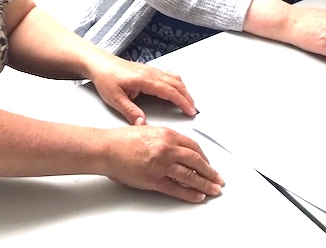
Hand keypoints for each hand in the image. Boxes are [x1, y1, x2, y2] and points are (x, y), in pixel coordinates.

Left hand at [88, 56, 197, 124]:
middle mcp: (150, 73)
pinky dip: (177, 83)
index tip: (190, 111)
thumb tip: (143, 123)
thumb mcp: (115, 98)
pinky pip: (168, 74)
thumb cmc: (105, 77)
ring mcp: (150, 69)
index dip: (182, 102)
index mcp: (145, 80)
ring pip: (174, 78)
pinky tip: (176, 89)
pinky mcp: (148, 69)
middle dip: (187, 97)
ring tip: (188, 102)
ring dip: (183, 90)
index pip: (170, 91)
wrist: (99, 63)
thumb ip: (130, 112)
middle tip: (193, 110)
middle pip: (176, 84)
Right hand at [104, 125, 224, 202]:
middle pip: (197, 161)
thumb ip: (165, 139)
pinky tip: (198, 196)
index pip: (193, 147)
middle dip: (210, 172)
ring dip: (205, 184)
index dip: (204, 157)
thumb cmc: (122, 139)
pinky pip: (177, 188)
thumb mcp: (149, 131)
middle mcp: (168, 149)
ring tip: (213, 189)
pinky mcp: (155, 180)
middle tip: (218, 178)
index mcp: (167, 135)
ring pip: (191, 176)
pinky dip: (190, 193)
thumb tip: (178, 149)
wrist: (108, 148)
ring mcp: (162, 165)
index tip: (208, 163)